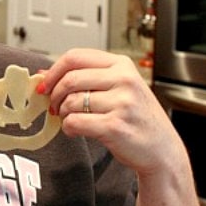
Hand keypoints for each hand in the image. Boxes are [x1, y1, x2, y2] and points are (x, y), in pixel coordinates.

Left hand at [39, 49, 185, 177]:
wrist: (162, 149)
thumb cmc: (137, 118)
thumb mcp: (117, 89)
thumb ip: (84, 78)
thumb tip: (44, 73)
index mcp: (122, 65)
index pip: (75, 56)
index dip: (54, 71)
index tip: (44, 84)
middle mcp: (124, 80)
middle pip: (70, 79)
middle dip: (54, 95)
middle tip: (54, 106)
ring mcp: (121, 103)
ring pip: (70, 102)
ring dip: (62, 113)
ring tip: (70, 119)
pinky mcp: (115, 126)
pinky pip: (75, 122)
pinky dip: (68, 128)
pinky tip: (76, 130)